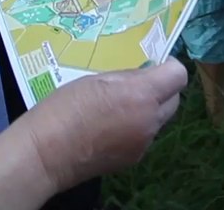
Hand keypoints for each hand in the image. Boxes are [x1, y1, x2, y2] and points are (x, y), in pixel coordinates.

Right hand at [15, 59, 187, 192]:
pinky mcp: (134, 158)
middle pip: (173, 99)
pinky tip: (110, 127)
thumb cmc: (64, 108)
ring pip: (159, 119)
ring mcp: (144, 142)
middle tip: (137, 85)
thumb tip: (144, 75)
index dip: (169, 68)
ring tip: (118, 107)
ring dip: (148, 110)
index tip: (156, 65)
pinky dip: (135, 128)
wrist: (46, 153)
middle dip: (161, 90)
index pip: (178, 76)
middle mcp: (149, 119)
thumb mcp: (96, 79)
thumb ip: (127, 77)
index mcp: (141, 94)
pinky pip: (145, 136)